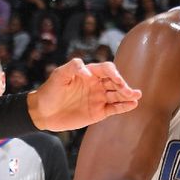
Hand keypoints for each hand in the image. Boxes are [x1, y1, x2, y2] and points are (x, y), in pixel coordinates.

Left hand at [27, 59, 141, 130]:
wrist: (42, 112)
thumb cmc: (49, 90)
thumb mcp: (59, 75)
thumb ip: (73, 67)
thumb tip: (87, 71)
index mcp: (90, 73)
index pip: (107, 69)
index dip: (113, 73)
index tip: (115, 79)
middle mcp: (97, 85)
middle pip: (115, 82)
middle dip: (123, 85)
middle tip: (128, 90)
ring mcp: (99, 98)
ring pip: (117, 95)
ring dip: (128, 95)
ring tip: (137, 95)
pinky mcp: (98, 112)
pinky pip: (114, 108)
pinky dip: (124, 107)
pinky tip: (132, 105)